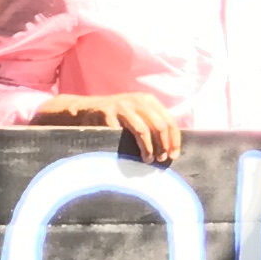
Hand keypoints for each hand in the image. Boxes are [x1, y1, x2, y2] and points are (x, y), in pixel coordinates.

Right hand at [40, 92, 180, 160]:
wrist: (86, 110)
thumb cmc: (117, 118)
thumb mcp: (137, 114)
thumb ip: (152, 123)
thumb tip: (172, 147)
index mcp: (148, 100)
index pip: (169, 121)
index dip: (174, 140)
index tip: (173, 155)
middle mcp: (137, 100)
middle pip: (159, 126)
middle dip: (163, 146)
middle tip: (160, 160)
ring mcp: (121, 105)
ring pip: (143, 130)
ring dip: (147, 149)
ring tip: (147, 160)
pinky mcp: (107, 113)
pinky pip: (121, 133)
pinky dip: (127, 147)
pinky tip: (128, 154)